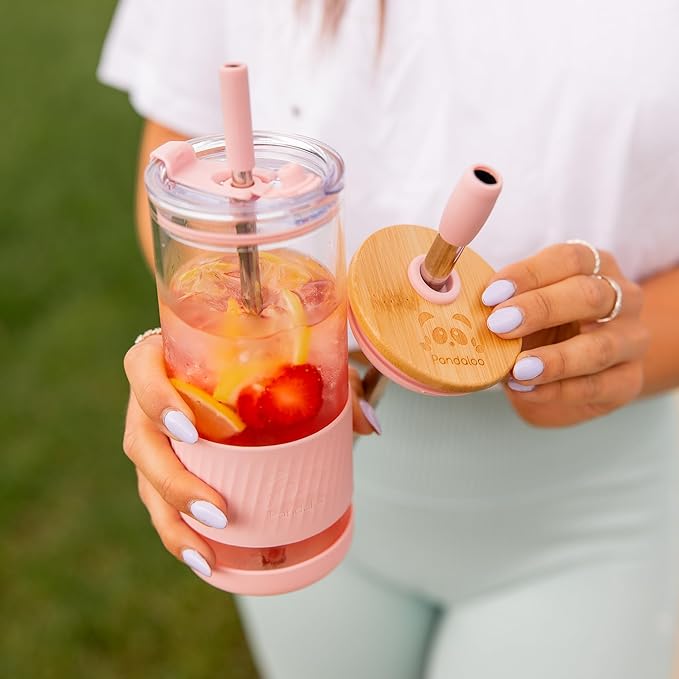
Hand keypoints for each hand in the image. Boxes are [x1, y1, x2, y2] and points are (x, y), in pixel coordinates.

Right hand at [122, 335, 376, 577]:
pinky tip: (202, 559)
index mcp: (171, 356)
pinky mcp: (162, 465)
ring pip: (146, 480)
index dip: (155, 398)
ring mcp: (153, 435)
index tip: (190, 429)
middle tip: (218, 511)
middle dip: (174, 482)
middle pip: (141, 440)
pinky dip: (177, 532)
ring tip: (206, 555)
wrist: (234, 360)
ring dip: (173, 519)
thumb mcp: (298, 358)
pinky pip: (158, 501)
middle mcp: (151, 397)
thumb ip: (333, 381)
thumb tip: (369, 425)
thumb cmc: (262, 356)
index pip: (141, 367)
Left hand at [481, 243, 648, 426]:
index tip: (491, 294)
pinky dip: (557, 389)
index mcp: (595, 267)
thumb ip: (502, 302)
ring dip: (555, 359)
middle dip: (540, 309)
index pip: (570, 259)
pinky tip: (526, 389)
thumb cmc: (543, 328)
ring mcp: (631, 340)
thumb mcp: (523, 307)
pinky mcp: (628, 380)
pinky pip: (596, 386)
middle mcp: (622, 298)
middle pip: (590, 295)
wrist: (579, 369)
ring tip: (517, 369)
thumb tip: (457, 302)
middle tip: (499, 325)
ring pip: (601, 347)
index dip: (529, 274)